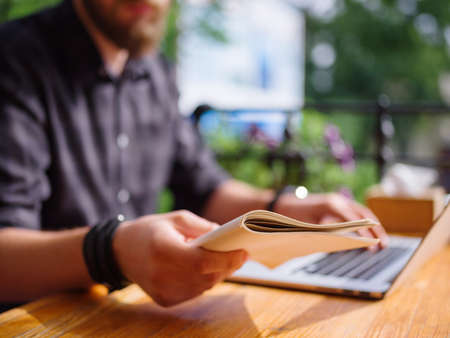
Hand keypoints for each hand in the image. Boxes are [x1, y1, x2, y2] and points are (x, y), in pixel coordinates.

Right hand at [112, 210, 247, 306]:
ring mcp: (162, 291)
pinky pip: (194, 293)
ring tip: (223, 260)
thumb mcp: (176, 218)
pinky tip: (204, 270)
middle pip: (206, 276)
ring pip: (203, 287)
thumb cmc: (151, 230)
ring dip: (218, 274)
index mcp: (163, 249)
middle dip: (227, 266)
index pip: (202, 261)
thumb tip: (226, 238)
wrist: (121, 251)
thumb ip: (203, 227)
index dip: (226, 259)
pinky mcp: (164, 300)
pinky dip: (204, 281)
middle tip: (238, 255)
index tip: (243, 252)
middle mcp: (161, 274)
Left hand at [275, 192, 388, 249]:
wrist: (282, 203)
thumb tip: (344, 243)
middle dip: (375, 229)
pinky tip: (368, 236)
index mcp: (331, 205)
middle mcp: (337, 200)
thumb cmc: (293, 217)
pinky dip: (363, 224)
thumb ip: (327, 233)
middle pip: (362, 214)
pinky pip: (353, 213)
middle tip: (385, 245)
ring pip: (361, 213)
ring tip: (382, 242)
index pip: (353, 219)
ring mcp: (337, 200)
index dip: (364, 232)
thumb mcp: (309, 227)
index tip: (373, 245)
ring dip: (373, 226)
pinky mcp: (336, 204)